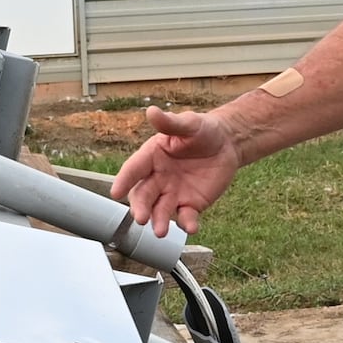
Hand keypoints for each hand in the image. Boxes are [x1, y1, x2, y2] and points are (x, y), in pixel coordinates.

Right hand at [111, 107, 241, 235]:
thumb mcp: (189, 124)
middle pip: (143, 195)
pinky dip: (186, 224)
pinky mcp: (190, 204)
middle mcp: (158, 178)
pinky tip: (191, 227)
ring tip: (160, 232)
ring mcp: (173, 193)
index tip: (115, 192)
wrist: (228, 144)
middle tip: (141, 218)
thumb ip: (170, 123)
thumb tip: (151, 111)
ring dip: (158, 221)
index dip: (124, 180)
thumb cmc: (203, 130)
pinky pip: (186, 217)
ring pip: (160, 210)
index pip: (134, 169)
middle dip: (140, 207)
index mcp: (152, 157)